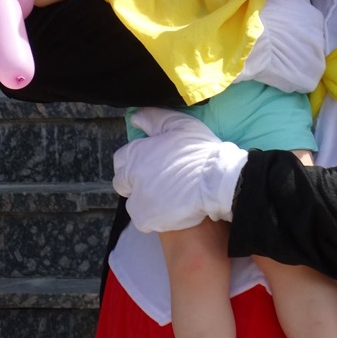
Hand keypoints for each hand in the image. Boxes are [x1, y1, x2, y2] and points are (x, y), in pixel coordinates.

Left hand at [112, 111, 247, 231]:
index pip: (121, 158)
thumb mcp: (179, 124)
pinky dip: (154, 216)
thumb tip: (136, 117)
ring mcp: (137, 199)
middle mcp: (131, 176)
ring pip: (133, 201)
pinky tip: (170, 210)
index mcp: (137, 153)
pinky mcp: (145, 219)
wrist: (215, 181)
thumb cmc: (199, 150)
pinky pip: (143, 219)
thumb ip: (154, 118)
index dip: (134, 161)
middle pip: (122, 182)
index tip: (149, 164)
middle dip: (134, 181)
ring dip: (145, 200)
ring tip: (167, 196)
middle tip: (158, 180)